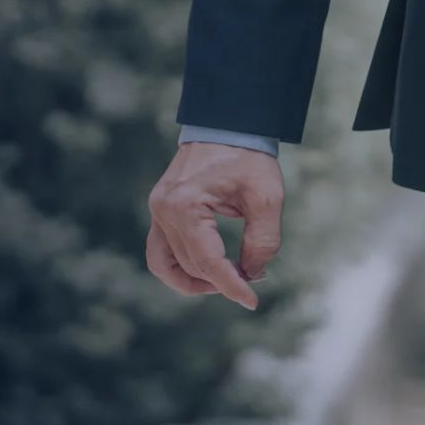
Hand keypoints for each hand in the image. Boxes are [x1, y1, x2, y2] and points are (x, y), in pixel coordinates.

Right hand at [144, 141, 283, 309]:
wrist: (229, 123)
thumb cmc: (249, 156)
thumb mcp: (267, 198)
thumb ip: (263, 241)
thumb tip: (251, 275)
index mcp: (185, 205)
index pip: (206, 262)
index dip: (231, 286)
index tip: (252, 301)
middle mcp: (163, 210)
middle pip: (190, 265)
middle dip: (221, 281)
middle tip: (252, 281)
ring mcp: (157, 209)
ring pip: (165, 265)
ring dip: (193, 282)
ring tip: (225, 282)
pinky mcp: (160, 209)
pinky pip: (160, 251)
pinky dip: (179, 267)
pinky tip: (206, 271)